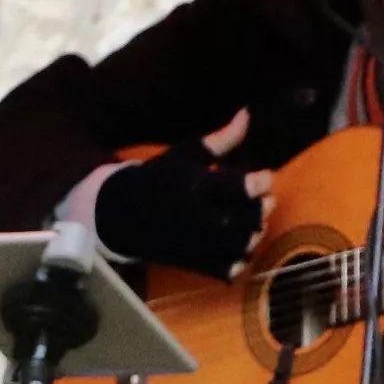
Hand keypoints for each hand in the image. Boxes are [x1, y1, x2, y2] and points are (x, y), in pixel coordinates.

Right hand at [94, 109, 268, 277]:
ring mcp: (195, 243)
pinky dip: (239, 262)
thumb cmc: (156, 179)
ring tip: (253, 223)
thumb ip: (219, 140)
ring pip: (239, 245)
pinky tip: (239, 249)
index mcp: (196, 186)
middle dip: (262, 208)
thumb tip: (247, 113)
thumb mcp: (184, 155)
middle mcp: (197, 217)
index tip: (263, 177)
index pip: (241, 188)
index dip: (261, 182)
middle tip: (265, 200)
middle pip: (246, 218)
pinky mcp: (191, 262)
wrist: (118, 214)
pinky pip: (224, 270)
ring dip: (255, 233)